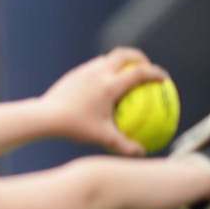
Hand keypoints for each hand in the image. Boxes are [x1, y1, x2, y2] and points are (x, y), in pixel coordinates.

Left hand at [39, 47, 167, 155]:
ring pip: (107, 58)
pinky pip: (94, 67)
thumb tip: (142, 153)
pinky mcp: (74, 73)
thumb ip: (124, 145)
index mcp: (109, 85)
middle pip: (123, 54)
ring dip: (119, 62)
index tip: (163, 77)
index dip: (154, 73)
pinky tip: (103, 83)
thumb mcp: (102, 137)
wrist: (46, 115)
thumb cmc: (75, 126)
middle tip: (145, 65)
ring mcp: (85, 71)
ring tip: (125, 72)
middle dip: (138, 56)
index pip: (138, 73)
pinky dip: (104, 70)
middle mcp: (98, 72)